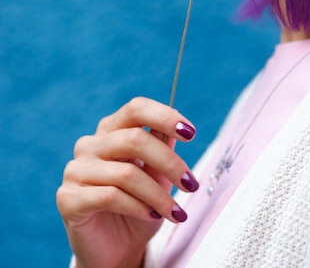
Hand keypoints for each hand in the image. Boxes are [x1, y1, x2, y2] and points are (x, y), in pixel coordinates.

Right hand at [56, 97, 197, 267]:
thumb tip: (178, 125)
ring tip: (176, 212)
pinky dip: (138, 207)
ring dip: (158, 195)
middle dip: (169, 162)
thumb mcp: (156, 175)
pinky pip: (110, 196)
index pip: (136, 109)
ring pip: (126, 173)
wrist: (116, 250)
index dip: (165, 117)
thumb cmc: (138, 206)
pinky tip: (151, 216)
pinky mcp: (68, 197)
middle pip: (134, 139)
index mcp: (111, 130)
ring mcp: (76, 169)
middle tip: (190, 184)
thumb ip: (162, 147)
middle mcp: (90, 144)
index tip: (191, 133)